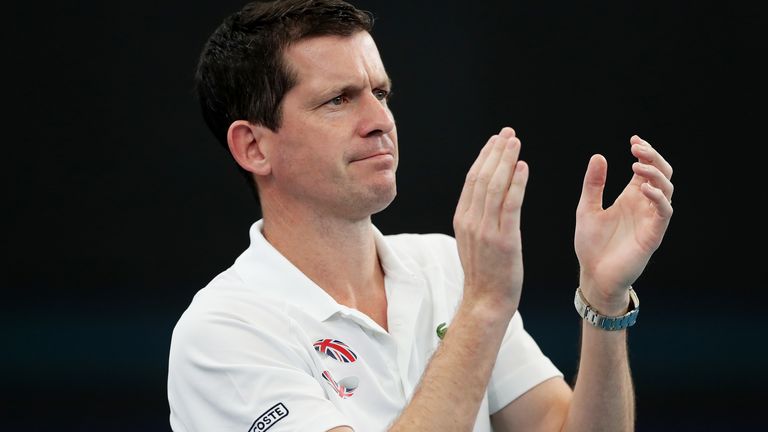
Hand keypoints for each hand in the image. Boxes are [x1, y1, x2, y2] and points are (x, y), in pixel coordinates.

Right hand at [453, 127, 528, 314]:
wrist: (486, 301)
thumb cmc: (485, 273)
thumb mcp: (473, 241)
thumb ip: (478, 218)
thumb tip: (487, 197)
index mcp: (462, 219)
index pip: (472, 180)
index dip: (484, 157)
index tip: (496, 141)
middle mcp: (471, 221)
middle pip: (482, 177)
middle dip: (495, 152)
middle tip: (508, 133)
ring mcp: (486, 230)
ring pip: (494, 187)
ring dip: (506, 161)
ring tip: (515, 143)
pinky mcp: (503, 240)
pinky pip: (510, 205)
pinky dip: (516, 184)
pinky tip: (523, 168)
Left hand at [575, 135, 673, 313]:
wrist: (594, 275)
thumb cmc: (591, 244)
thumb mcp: (587, 208)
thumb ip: (593, 184)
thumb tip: (598, 156)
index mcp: (630, 197)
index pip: (645, 169)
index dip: (645, 152)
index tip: (634, 140)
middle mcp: (644, 205)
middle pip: (661, 174)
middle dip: (653, 158)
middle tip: (638, 148)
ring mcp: (650, 219)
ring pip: (666, 190)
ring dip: (655, 175)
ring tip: (637, 166)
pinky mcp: (653, 234)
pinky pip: (664, 212)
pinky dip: (658, 198)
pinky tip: (644, 188)